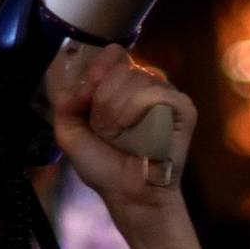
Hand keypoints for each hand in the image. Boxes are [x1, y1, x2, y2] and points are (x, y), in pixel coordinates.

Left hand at [48, 43, 194, 223]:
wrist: (129, 195)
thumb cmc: (104, 166)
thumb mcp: (70, 134)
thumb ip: (65, 105)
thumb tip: (81, 87)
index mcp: (122, 85)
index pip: (113, 53)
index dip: (97, 68)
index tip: (87, 93)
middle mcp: (146, 85)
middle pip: (122, 67)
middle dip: (103, 99)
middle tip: (105, 128)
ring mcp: (167, 96)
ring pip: (138, 78)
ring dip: (117, 108)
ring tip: (118, 134)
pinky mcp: (184, 109)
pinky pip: (159, 92)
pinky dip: (139, 107)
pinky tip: (136, 128)